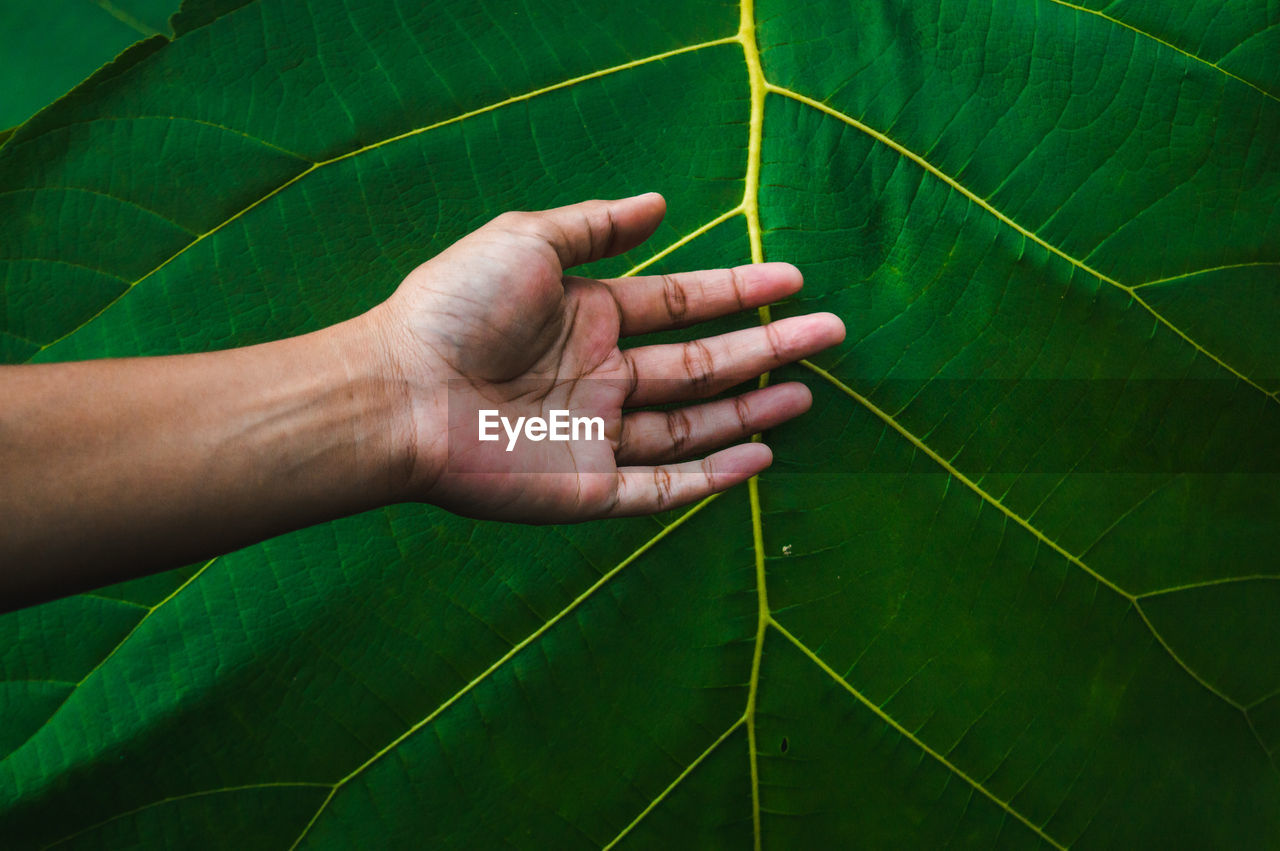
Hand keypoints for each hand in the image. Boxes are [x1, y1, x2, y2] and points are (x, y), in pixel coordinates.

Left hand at [368, 193, 845, 520]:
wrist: (399, 393)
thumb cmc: (454, 310)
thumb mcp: (525, 241)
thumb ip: (594, 227)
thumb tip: (659, 203)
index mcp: (590, 319)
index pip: (681, 305)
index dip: (736, 292)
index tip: (790, 280)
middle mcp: (602, 377)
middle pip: (702, 365)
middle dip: (765, 348)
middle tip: (829, 332)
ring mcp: (599, 437)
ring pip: (693, 426)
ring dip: (750, 409)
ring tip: (806, 391)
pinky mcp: (588, 491)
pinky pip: (663, 488)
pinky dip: (713, 478)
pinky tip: (760, 457)